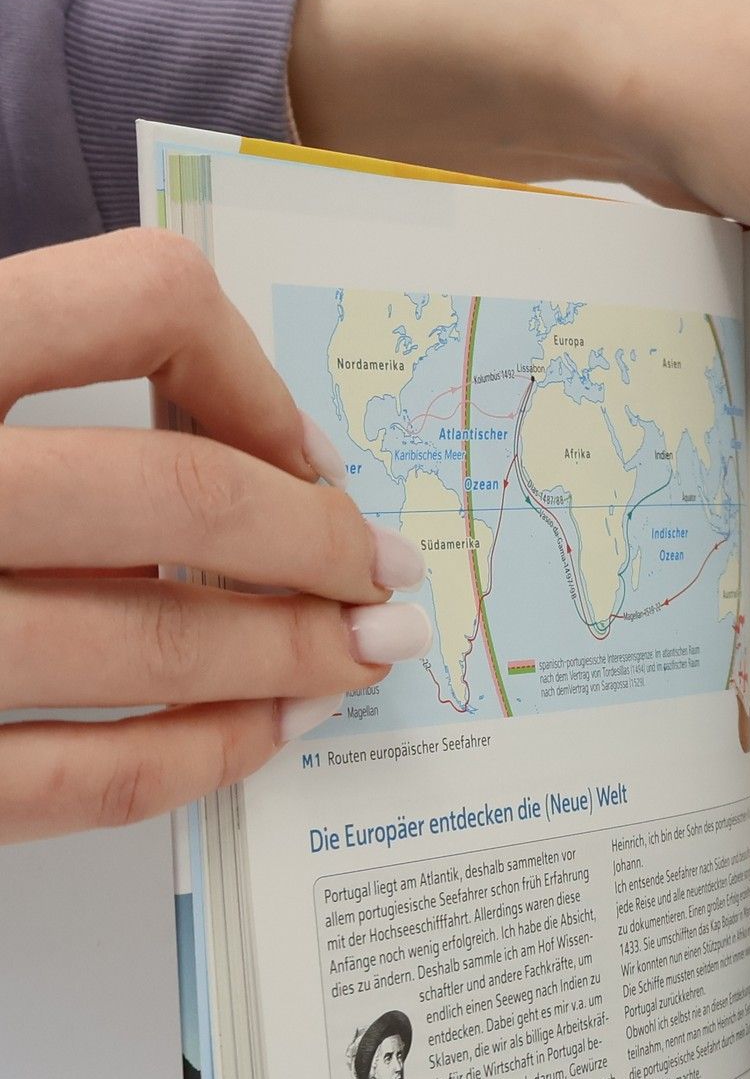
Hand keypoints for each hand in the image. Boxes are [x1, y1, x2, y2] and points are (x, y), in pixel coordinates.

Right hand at [0, 231, 430, 843]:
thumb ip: (20, 382)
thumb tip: (240, 450)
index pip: (141, 302)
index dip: (259, 380)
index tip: (310, 453)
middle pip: (186, 498)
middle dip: (322, 546)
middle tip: (384, 575)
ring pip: (163, 644)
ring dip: (294, 654)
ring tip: (356, 656)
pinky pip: (100, 777)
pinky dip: (209, 756)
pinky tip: (263, 736)